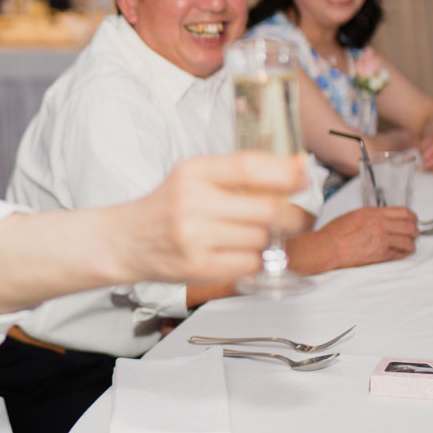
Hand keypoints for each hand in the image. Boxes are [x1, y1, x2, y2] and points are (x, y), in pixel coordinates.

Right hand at [123, 152, 309, 285]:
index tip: (306, 178)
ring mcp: (194, 237)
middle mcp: (192, 201)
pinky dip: (252, 260)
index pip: (250, 167)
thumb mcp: (197, 177)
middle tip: (299, 219)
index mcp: (194, 172)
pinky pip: (247, 264)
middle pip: (266, 210)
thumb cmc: (169, 206)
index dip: (286, 173)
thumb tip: (297, 165)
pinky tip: (238, 253)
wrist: (126, 240)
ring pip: (260, 240)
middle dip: (293, 216)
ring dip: (268, 240)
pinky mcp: (197, 266)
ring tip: (253, 236)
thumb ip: (243, 172)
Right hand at [306, 206, 417, 270]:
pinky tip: (403, 253)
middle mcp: (381, 225)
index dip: (412, 217)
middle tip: (415, 233)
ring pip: (408, 242)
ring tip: (410, 245)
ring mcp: (382, 241)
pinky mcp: (380, 255)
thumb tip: (386, 218)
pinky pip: (399, 254)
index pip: (404, 212)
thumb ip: (373, 215)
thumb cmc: (336, 231)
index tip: (413, 220)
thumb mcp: (356, 214)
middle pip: (410, 227)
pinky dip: (404, 253)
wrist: (328, 247)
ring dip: (411, 244)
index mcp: (375, 213)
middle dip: (415, 231)